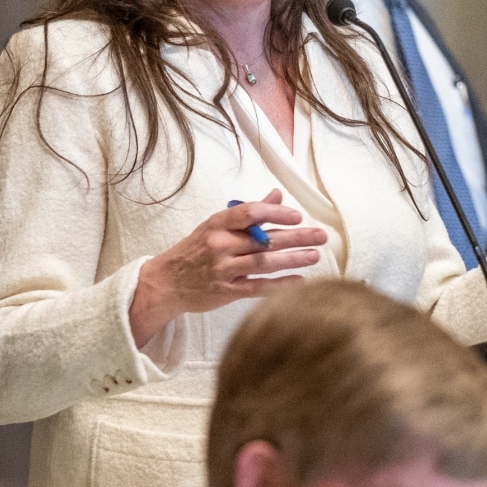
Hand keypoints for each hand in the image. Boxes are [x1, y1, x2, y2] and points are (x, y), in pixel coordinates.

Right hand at [128, 189, 325, 345]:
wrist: (165, 282)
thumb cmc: (196, 250)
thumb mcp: (216, 226)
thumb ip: (249, 212)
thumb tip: (277, 194)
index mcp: (218, 224)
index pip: (250, 213)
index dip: (276, 213)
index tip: (297, 217)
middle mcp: (220, 245)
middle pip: (264, 240)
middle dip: (296, 237)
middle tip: (321, 236)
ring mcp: (223, 269)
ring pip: (263, 263)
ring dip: (293, 260)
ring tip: (314, 256)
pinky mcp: (226, 291)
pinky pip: (257, 288)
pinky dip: (279, 285)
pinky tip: (299, 281)